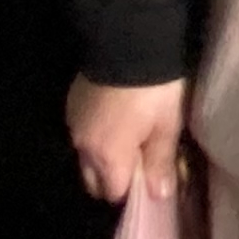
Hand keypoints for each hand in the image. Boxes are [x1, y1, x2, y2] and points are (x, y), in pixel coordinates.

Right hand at [69, 78, 187, 203]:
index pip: (114, 193)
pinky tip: (113, 119)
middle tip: (138, 163)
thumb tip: (159, 195)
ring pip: (85, 157)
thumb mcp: (166, 125)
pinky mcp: (71, 104)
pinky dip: (95, 134)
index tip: (148, 181)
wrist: (128, 43)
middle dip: (112, 179)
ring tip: (127, 139)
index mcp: (107, 157)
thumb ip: (160, 162)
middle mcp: (83, 147)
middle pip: (93, 180)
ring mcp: (74, 124)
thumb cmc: (154, 90)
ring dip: (102, 156)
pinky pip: (81, 133)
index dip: (132, 192)